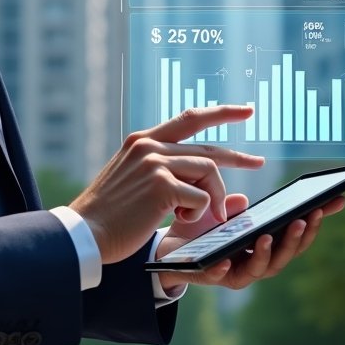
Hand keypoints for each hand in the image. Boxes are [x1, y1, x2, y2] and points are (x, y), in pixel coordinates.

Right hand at [69, 106, 261, 264]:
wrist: (85, 234)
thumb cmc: (111, 215)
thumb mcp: (135, 180)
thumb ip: (164, 170)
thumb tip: (206, 177)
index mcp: (142, 141)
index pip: (189, 118)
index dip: (220, 113)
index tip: (246, 111)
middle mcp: (149, 146)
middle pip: (208, 148)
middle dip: (238, 157)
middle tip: (259, 162)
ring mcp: (155, 163)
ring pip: (209, 171)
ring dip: (212, 198)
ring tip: (196, 217)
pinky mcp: (161, 185)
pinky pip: (201, 198)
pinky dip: (197, 214)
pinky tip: (176, 221)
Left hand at [155, 192, 344, 296]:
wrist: (169, 253)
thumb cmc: (201, 233)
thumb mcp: (221, 216)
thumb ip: (235, 209)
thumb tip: (248, 200)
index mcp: (266, 244)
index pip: (297, 231)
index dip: (318, 217)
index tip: (337, 199)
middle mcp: (257, 262)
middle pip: (287, 253)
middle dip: (298, 237)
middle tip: (305, 217)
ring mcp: (238, 273)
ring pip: (261, 268)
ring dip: (268, 252)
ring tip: (267, 236)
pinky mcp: (213, 277)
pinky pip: (221, 276)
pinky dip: (225, 268)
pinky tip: (225, 259)